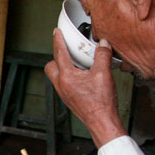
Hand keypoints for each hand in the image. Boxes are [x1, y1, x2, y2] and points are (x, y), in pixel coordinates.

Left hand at [44, 28, 126, 147]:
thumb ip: (102, 56)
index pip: (59, 53)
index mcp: (67, 76)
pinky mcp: (69, 99)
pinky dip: (69, 76)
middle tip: (66, 49)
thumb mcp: (104, 74)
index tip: (56, 32)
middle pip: (50, 66)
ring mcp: (64, 93)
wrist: (102, 122)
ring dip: (63, 67)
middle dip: (56, 56)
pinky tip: (83, 76)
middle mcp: (61, 85)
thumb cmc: (101, 102)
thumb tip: (103, 44)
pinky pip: (63, 83)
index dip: (58, 40)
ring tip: (77, 62)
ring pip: (56, 76)